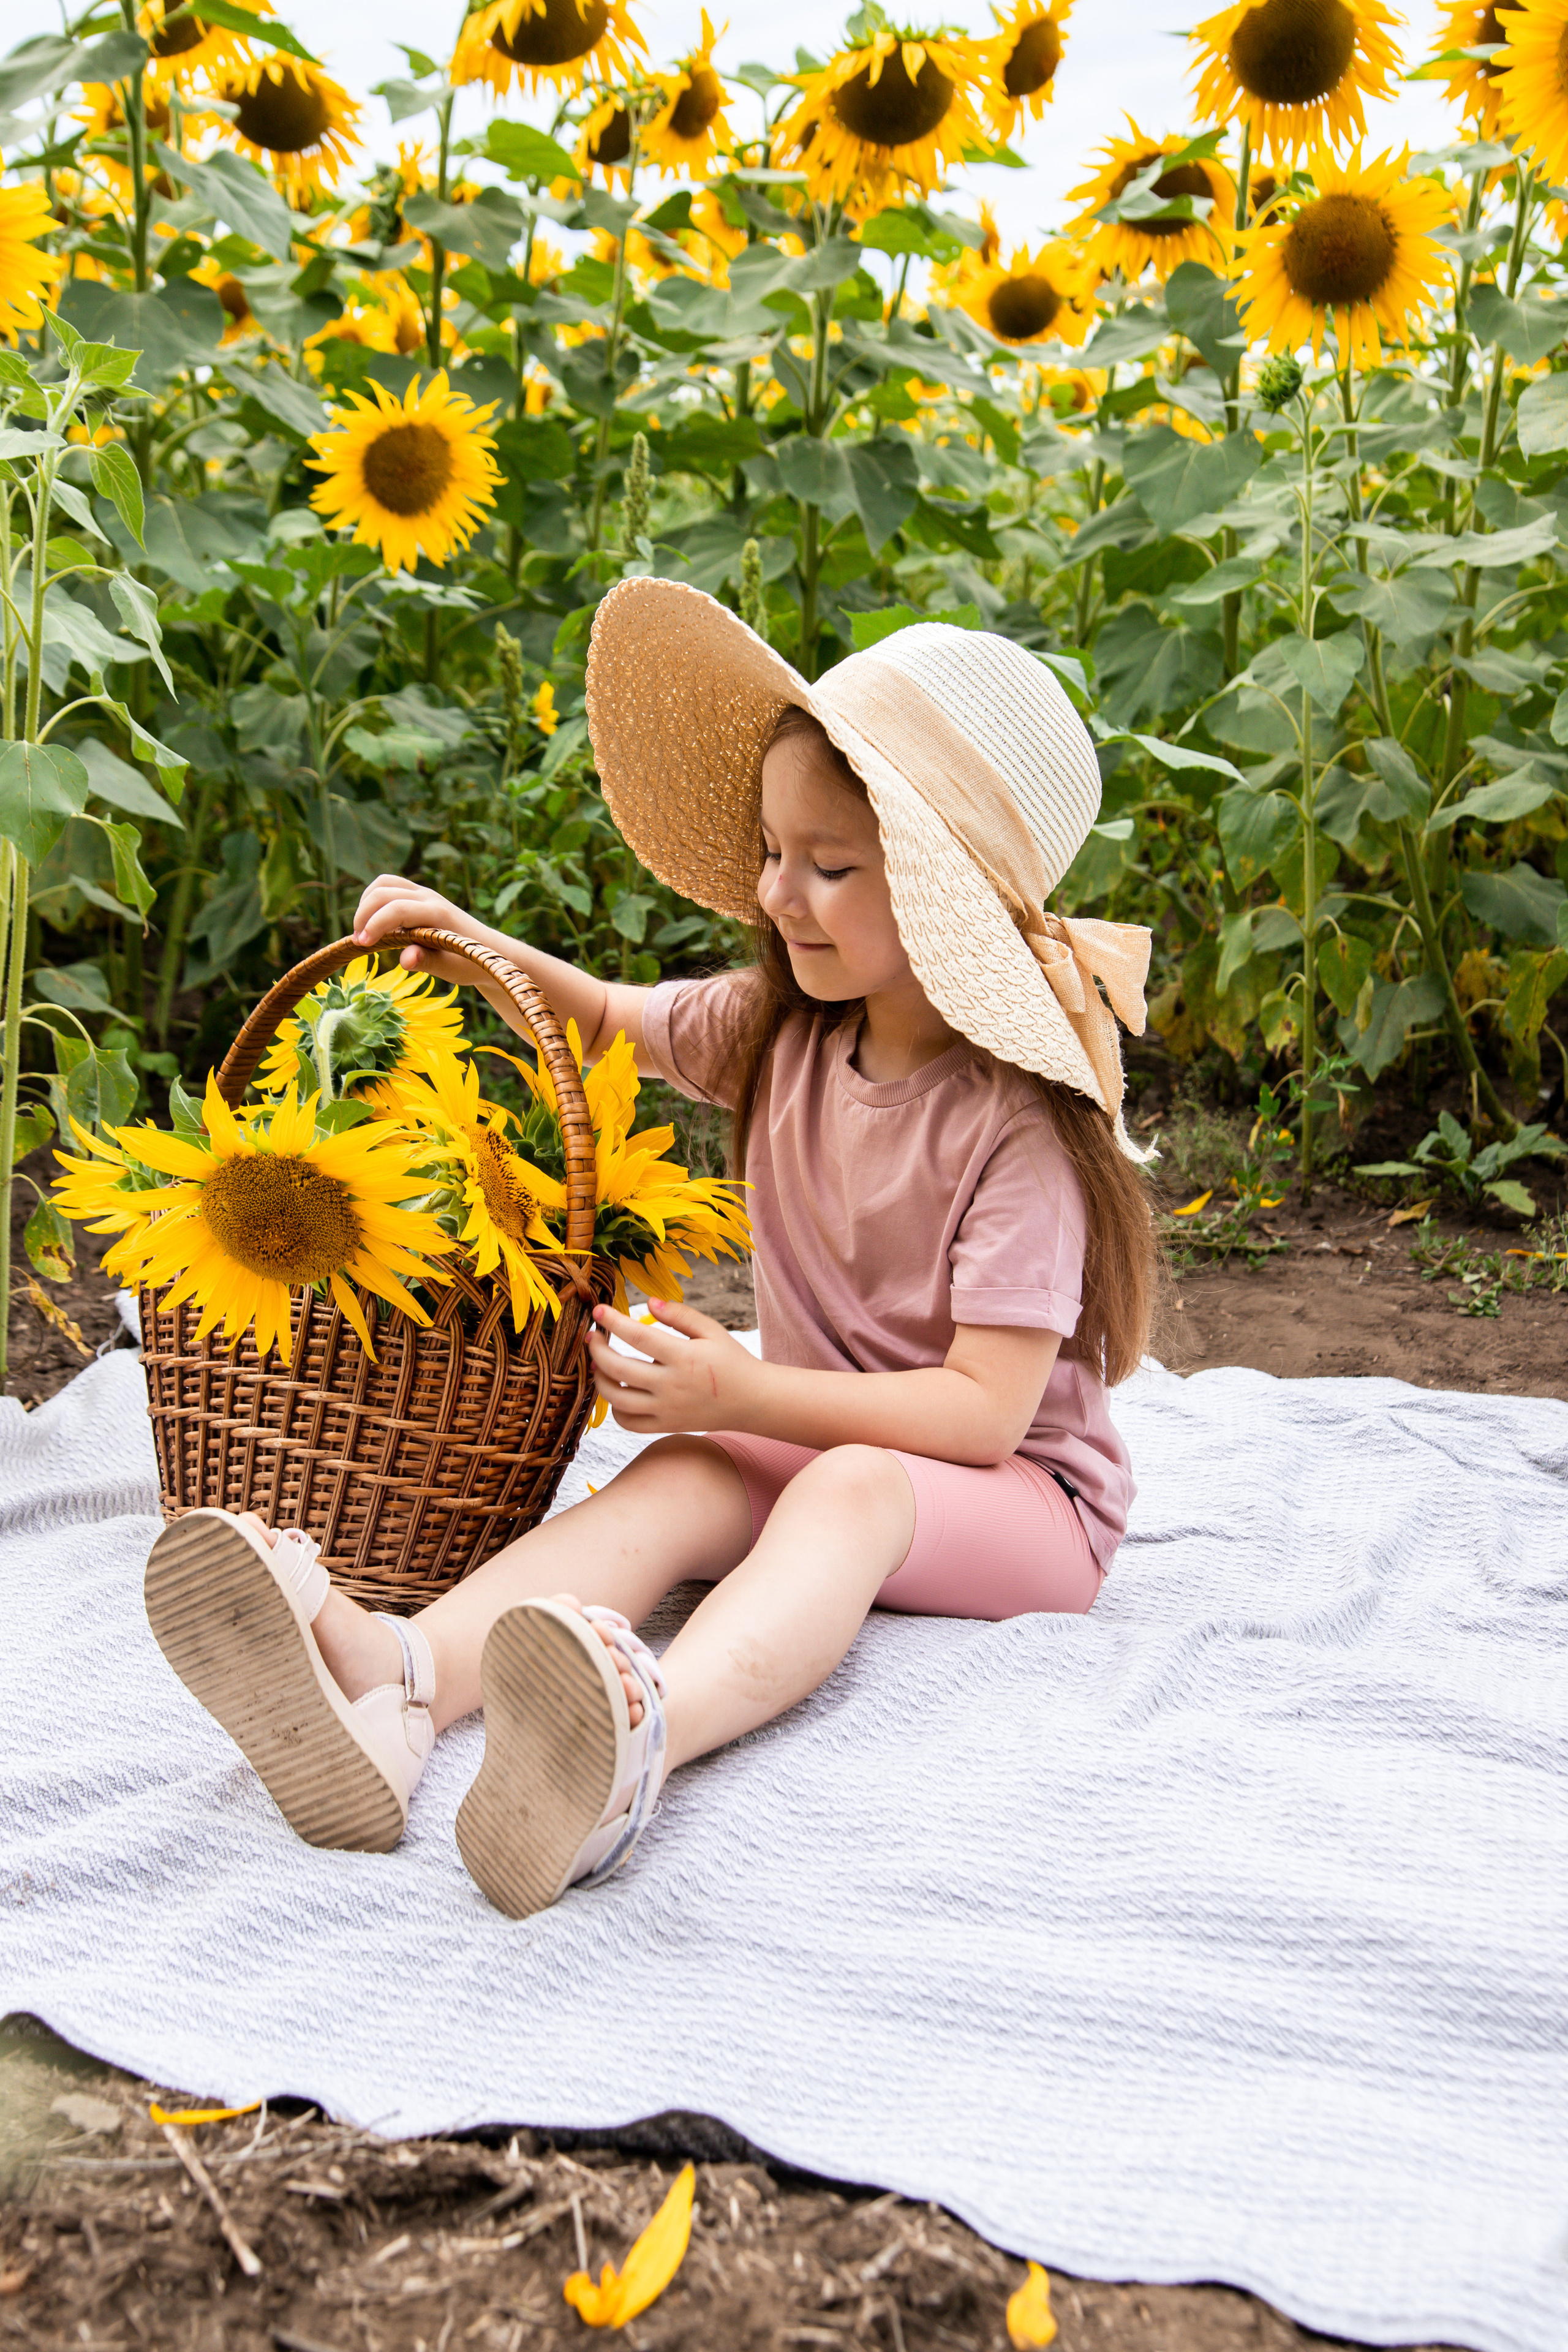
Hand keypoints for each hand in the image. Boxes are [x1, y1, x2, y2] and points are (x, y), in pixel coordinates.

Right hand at [350, 875, 491, 990]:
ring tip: (363, 931)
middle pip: (384, 891)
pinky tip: (373, 922)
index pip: (397, 908)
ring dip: (366, 903)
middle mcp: (429, 896)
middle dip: (364, 914)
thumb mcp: (451, 969)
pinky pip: (389, 885)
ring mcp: (424, 892)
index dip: (375, 924)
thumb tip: (405, 961)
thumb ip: (427, 963)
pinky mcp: (418, 894)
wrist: (488, 949)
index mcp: (438, 913)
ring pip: (383, 883)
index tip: (362, 945)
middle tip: (359, 942)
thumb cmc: (469, 962)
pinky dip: (374, 899)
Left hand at [588, 1297, 761, 1435]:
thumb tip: (648, 1302)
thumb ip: (680, 1315)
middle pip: (619, 1369)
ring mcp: (667, 1409)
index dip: (614, 1322)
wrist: (752, 1401)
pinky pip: (629, 1422)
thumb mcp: (712, 1330)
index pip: (639, 1337)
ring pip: (618, 1399)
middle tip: (593, 1337)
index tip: (599, 1311)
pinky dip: (615, 1408)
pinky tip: (617, 1390)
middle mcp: (672, 1386)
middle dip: (598, 1350)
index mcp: (684, 1357)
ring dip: (599, 1379)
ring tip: (597, 1364)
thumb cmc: (731, 1360)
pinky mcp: (666, 1425)